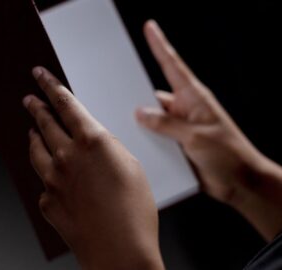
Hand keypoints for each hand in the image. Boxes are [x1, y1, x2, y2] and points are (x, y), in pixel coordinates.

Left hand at [23, 67, 164, 269]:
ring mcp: (53, 179)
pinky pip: (43, 181)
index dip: (50, 86)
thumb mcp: (131, 166)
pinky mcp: (48, 200)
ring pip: (36, 149)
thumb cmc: (133, 211)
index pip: (65, 103)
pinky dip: (45, 174)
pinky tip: (50, 175)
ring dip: (33, 136)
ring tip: (31, 130)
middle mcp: (67, 156)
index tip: (40, 76)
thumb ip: (108, 149)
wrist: (119, 250)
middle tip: (29, 98)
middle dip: (36, 107)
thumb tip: (94, 143)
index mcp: (92, 141)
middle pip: (45, 123)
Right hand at [136, 20, 281, 239]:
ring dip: (141, 124)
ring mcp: (179, 128)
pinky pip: (155, 137)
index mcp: (194, 98)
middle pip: (155, 96)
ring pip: (152, 119)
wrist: (240, 183)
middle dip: (137, 95)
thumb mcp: (195, 136)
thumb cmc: (228, 154)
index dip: (160, 46)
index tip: (150, 28)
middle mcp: (184, 109)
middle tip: (116, 92)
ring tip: (122, 124)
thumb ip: (166, 124)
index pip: (173, 66)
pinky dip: (146, 140)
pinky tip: (134, 144)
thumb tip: (140, 112)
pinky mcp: (176, 144)